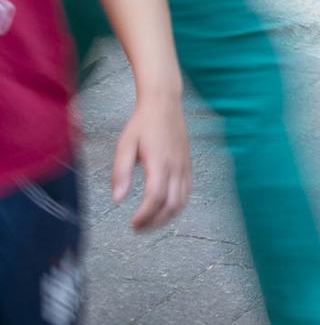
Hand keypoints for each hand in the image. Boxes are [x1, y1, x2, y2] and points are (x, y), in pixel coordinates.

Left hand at [115, 89, 190, 230]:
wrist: (164, 104)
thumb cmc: (142, 124)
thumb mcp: (124, 146)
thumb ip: (120, 174)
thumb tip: (118, 199)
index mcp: (160, 162)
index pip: (155, 198)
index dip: (145, 216)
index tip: (132, 224)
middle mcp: (176, 167)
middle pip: (172, 205)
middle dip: (155, 222)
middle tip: (138, 228)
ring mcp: (184, 166)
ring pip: (182, 201)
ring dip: (166, 217)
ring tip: (149, 223)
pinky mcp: (187, 165)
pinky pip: (187, 192)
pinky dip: (176, 206)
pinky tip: (163, 208)